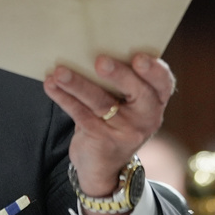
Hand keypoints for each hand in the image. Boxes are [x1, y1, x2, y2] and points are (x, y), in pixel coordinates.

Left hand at [44, 53, 174, 214]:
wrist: (103, 166)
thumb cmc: (114, 120)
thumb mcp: (126, 104)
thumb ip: (120, 82)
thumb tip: (87, 48)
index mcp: (155, 101)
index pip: (163, 83)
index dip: (155, 70)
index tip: (139, 58)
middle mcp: (146, 117)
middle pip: (138, 93)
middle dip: (119, 75)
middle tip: (100, 61)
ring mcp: (125, 131)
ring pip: (101, 102)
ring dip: (77, 84)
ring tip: (59, 73)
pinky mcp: (102, 139)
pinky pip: (80, 114)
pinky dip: (63, 97)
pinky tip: (50, 85)